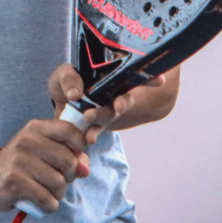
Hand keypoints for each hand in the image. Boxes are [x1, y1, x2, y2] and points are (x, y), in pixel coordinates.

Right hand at [0, 117, 90, 214]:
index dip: (79, 146)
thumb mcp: (41, 153)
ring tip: (46, 192)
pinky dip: (49, 206)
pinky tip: (41, 204)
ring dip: (58, 195)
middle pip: (68, 161)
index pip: (69, 130)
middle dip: (69, 177)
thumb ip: (68, 156)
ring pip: (59, 183)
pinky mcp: (13, 182)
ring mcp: (19, 160)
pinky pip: (46, 199)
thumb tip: (85, 169)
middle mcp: (27, 140)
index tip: (74, 159)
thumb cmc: (21, 165)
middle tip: (57, 181)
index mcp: (36, 128)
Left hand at [48, 63, 166, 145]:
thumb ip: (69, 79)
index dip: (150, 79)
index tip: (161, 80)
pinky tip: (82, 147)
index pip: (134, 77)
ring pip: (108, 118)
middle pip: (124, 100)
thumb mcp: (64, 75)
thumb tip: (75, 95)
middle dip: (124, 103)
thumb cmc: (66, 83)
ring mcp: (103, 115)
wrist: (60, 104)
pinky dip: (87, 143)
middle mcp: (112, 98)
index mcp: (110, 79)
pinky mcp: (91, 131)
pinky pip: (92, 137)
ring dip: (101, 123)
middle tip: (119, 107)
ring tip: (90, 135)